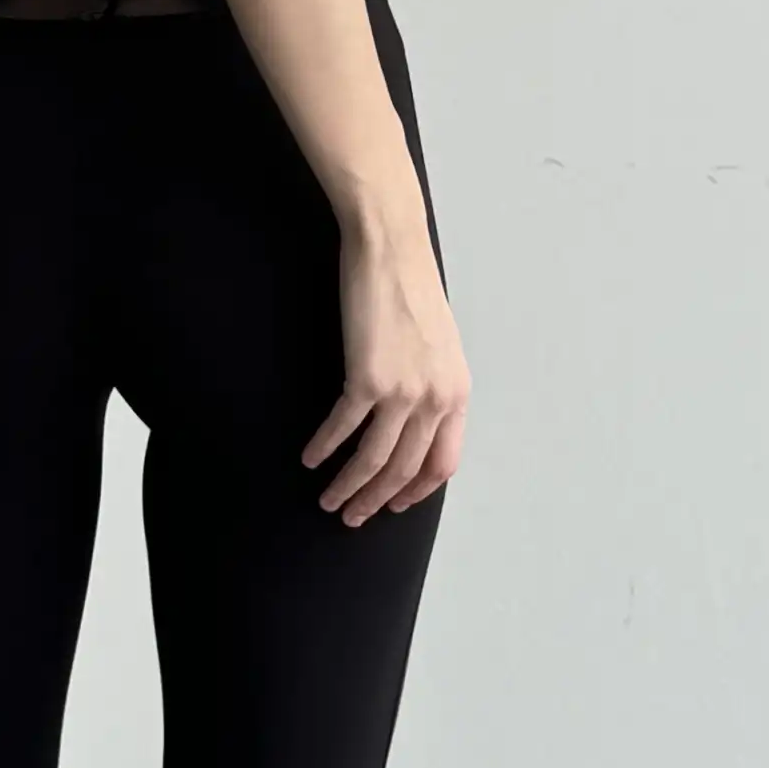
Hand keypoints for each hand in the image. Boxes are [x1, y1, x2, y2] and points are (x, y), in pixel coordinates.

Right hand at [302, 216, 467, 521]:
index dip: (416, 491)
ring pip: (374, 460)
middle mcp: (436, 399)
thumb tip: (415, 420)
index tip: (393, 504)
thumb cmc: (411, 289)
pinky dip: (324, 448)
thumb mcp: (439, 347)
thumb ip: (433, 387)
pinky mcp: (367, 379)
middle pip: (404, 470)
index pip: (442, 463)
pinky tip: (311, 459)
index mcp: (458, 393)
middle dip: (376, 500)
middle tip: (353, 516)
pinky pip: (342, 429)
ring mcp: (403, 392)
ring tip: (329, 501)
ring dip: (349, 487)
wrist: (392, 250)